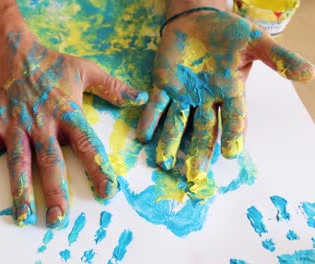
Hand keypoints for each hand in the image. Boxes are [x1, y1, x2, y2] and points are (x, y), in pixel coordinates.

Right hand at [0, 29, 146, 227]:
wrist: (10, 49)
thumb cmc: (49, 63)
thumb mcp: (85, 70)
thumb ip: (112, 87)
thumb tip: (140, 98)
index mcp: (67, 112)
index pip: (87, 144)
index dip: (98, 168)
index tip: (108, 192)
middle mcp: (41, 123)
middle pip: (50, 161)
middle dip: (56, 191)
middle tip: (59, 219)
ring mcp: (14, 126)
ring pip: (18, 162)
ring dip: (20, 191)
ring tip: (23, 218)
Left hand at [136, 8, 313, 185]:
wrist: (199, 19)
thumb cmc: (229, 31)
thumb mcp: (255, 42)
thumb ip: (278, 58)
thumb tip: (310, 73)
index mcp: (230, 92)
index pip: (233, 117)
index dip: (233, 134)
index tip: (231, 153)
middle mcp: (206, 100)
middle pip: (203, 129)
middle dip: (198, 150)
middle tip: (194, 173)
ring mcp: (183, 95)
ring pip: (177, 123)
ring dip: (170, 142)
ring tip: (163, 162)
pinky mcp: (163, 86)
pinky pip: (155, 105)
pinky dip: (149, 120)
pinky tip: (143, 136)